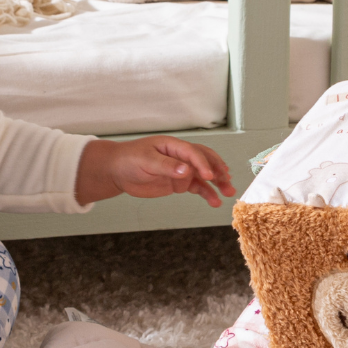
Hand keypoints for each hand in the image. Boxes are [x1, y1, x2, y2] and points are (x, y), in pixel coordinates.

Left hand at [75, 137, 235, 207]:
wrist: (118, 171)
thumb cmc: (129, 160)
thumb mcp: (146, 161)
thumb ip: (166, 166)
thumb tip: (186, 171)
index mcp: (173, 145)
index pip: (193, 153)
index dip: (202, 163)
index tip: (210, 176)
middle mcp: (181, 156)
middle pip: (205, 160)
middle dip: (218, 170)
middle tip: (227, 181)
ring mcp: (181, 170)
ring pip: (204, 175)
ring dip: (217, 183)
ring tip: (228, 192)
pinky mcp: (179, 183)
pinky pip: (197, 187)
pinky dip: (207, 193)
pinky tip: (215, 201)